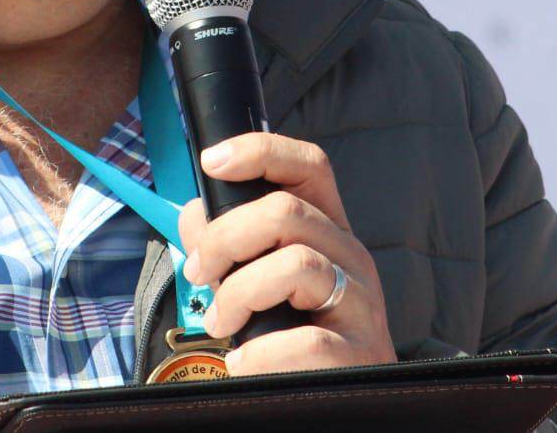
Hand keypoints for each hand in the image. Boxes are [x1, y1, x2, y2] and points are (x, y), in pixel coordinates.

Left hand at [176, 132, 396, 375]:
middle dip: (226, 237)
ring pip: (298, 265)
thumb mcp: (257, 283)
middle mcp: (352, 257)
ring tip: (222, 324)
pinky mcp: (361, 354)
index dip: (261, 151)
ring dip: (240, 293)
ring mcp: (363, 304)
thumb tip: (194, 213)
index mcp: (328, 231)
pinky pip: (308, 340)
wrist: (336, 406)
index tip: (212, 162)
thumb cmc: (291, 338)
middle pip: (288, 211)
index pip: (309, 166)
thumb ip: (226, 246)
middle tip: (201, 273)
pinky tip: (244, 364)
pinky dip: (261, 354)